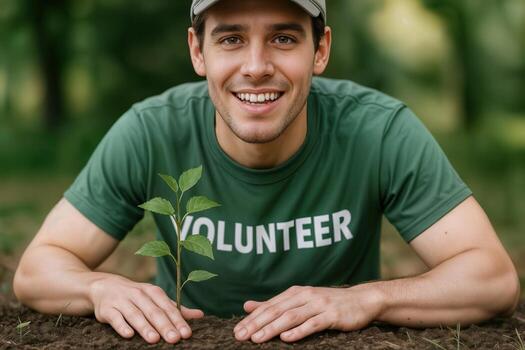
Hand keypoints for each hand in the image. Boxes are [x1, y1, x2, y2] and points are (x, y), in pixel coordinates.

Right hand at [89, 274, 202, 343]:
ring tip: (154, 339)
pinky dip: (122, 326)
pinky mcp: (107, 309)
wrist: (105, 287)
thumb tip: (200, 315)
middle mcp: (139, 294)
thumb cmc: (136, 296)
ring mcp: (122, 301)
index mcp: (153, 292)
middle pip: (154, 312)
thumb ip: (176, 308)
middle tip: (174, 339)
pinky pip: (115, 318)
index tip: (186, 334)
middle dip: (165, 326)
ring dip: (145, 327)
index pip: (168, 307)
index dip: (178, 321)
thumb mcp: (156, 298)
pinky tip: (128, 335)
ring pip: (135, 315)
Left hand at [233, 285, 383, 342]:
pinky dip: (299, 331)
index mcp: (295, 293)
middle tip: (240, 336)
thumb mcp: (300, 300)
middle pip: (276, 311)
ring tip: (257, 339)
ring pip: (291, 316)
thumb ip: (275, 304)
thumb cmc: (328, 303)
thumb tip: (247, 305)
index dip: (252, 319)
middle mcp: (305, 296)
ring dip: (272, 328)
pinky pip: (313, 323)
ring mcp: (318, 304)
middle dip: (257, 324)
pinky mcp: (331, 315)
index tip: (237, 331)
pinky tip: (286, 338)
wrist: (361, 300)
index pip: (269, 306)